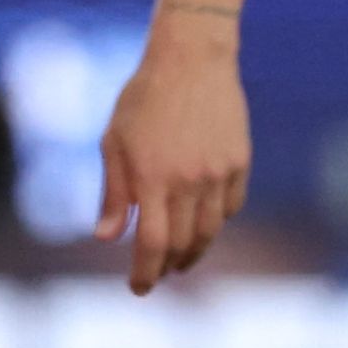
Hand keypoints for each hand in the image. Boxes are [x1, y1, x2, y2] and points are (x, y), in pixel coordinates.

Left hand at [97, 9, 250, 295]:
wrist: (192, 58)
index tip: (139, 289)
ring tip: (183, 258)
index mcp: (152, 178)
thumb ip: (114, 193)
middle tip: (159, 273)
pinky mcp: (239, 161)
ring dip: (195, 251)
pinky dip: (217, 220)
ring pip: (210, 230)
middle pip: (183, 244)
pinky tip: (205, 222)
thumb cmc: (144, 98)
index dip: (145, 273)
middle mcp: (188, 181)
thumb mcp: (115, 142)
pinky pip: (231, 206)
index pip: (152, 244)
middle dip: (169, 266)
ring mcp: (218, 172)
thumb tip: (108, 238)